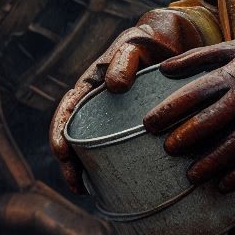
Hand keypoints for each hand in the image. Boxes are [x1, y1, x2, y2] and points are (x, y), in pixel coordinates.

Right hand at [49, 9, 207, 192]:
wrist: (174, 44)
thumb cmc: (150, 41)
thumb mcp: (135, 44)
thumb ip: (124, 58)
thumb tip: (113, 86)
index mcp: (91, 84)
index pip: (68, 109)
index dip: (59, 131)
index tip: (61, 152)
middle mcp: (99, 105)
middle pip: (76, 136)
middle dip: (69, 162)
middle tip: (76, 184)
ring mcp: (115, 119)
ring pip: (94, 147)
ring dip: (87, 170)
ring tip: (89, 192)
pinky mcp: (133, 128)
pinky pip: (119, 150)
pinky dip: (113, 167)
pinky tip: (118, 186)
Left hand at [142, 35, 234, 192]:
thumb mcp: (232, 47)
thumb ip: (197, 56)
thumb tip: (164, 67)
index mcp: (231, 75)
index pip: (194, 94)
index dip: (170, 110)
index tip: (150, 124)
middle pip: (211, 120)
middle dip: (187, 137)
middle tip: (168, 150)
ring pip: (234, 144)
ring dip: (211, 162)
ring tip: (191, 176)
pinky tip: (223, 185)